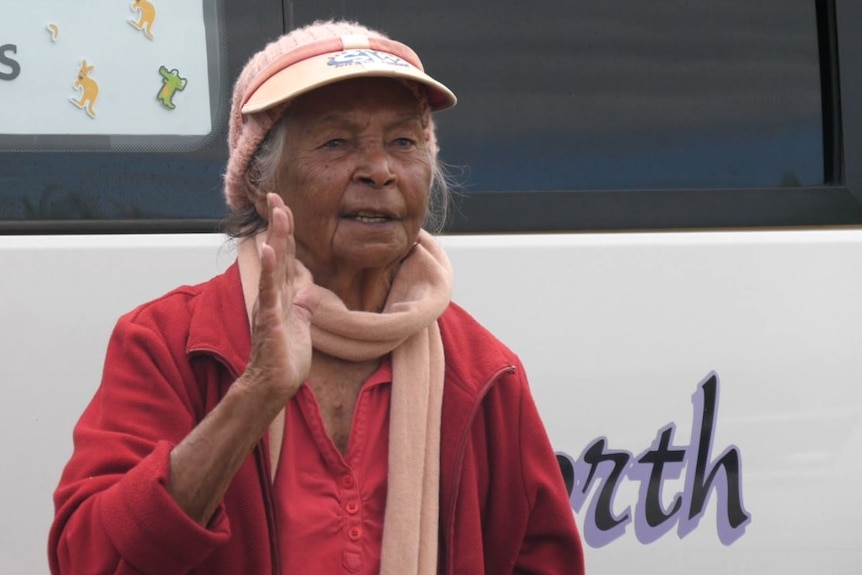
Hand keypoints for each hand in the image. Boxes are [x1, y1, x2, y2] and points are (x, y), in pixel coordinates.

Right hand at [240, 193, 317, 402]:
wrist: (274, 384)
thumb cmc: (285, 356)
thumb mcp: (301, 324)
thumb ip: (302, 303)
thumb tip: (308, 289)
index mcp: (282, 294)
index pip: (286, 255)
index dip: (286, 230)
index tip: (283, 205)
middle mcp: (273, 294)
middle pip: (278, 252)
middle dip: (279, 223)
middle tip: (276, 195)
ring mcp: (270, 305)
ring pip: (274, 265)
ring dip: (276, 238)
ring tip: (277, 213)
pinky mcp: (271, 320)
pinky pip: (270, 291)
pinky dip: (270, 270)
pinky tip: (269, 251)